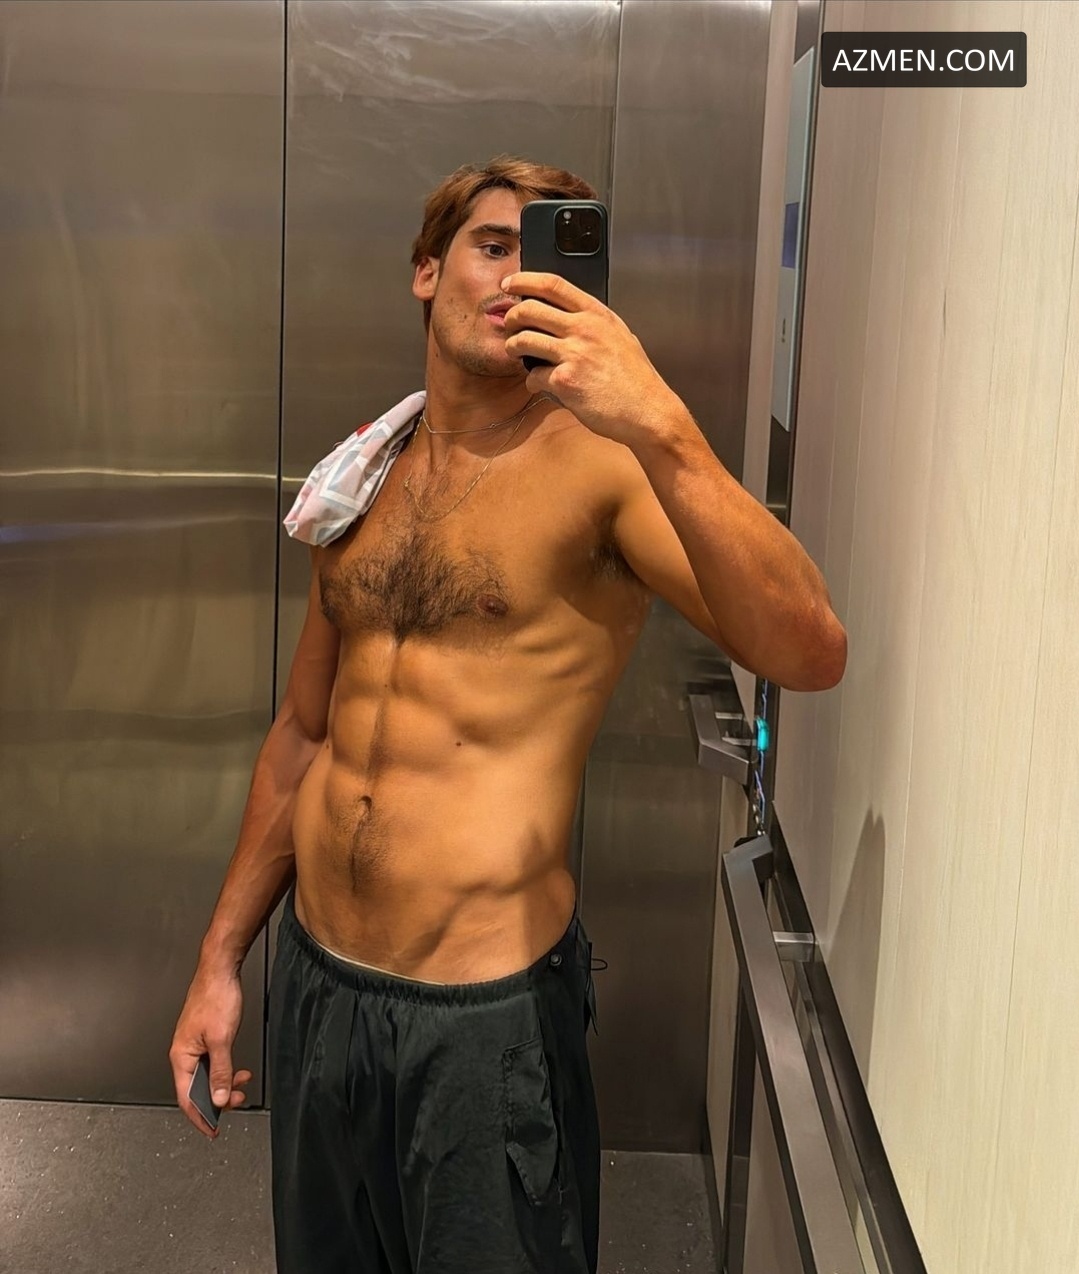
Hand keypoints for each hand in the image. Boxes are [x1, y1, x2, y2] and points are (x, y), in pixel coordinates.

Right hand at [169, 967, 251, 1138]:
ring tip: (241, 1085)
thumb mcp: (221, 1039)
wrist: (220, 970)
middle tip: (236, 1101)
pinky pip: (212, 1063)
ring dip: (224, 1084)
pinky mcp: (204, 1037)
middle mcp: (184, 1052)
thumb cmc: (215, 996)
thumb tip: (218, 1098)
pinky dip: (225, 1070)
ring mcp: (194, 1045)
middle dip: (217, 1099)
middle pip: (197, 1088)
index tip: (212, 1131)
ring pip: (206, 1076)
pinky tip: (237, 1070)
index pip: (186, 1097)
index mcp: (181, 1056)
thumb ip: (221, 1070)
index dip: (200, 1117)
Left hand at [500, 271, 685, 447]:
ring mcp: (574, 354)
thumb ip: (594, 324)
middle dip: (511, 317)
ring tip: (515, 352)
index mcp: (597, 314)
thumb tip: (568, 318)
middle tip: (509, 325)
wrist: (648, 411)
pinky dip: (532, 381)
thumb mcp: (620, 336)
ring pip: (523, 340)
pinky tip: (540, 385)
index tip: (509, 285)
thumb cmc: (636, 379)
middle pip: (529, 309)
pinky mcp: (565, 380)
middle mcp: (584, 329)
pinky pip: (533, 376)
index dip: (524, 281)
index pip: (552, 284)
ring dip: (512, 347)